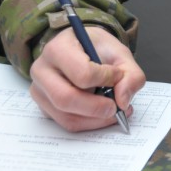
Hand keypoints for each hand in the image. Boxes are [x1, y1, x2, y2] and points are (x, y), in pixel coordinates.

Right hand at [29, 27, 145, 131]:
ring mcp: (40, 90)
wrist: (82, 50)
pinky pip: (67, 122)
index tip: (118, 75)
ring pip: (66, 115)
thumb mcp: (120, 53)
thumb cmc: (98, 49)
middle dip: (97, 108)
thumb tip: (122, 101)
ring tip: (115, 109)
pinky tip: (102, 114)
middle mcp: (42, 69)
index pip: (81, 72)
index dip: (105, 78)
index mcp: (59, 47)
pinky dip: (89, 123)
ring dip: (96, 119)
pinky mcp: (44, 106)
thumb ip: (131, 74)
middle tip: (117, 107)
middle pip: (66, 98)